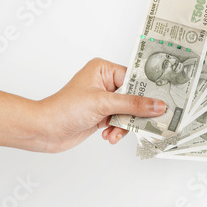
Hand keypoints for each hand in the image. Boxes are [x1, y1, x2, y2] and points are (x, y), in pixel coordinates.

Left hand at [38, 58, 165, 152]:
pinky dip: (117, 131)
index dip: (147, 92)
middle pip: (134, 97)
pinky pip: (120, 122)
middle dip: (134, 113)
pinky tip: (108, 135)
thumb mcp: (103, 104)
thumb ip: (133, 105)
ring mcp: (103, 101)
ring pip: (128, 113)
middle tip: (146, 122)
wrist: (45, 130)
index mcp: (103, 70)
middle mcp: (104, 83)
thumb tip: (157, 105)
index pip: (134, 78)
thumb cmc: (64, 109)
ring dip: (123, 125)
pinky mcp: (101, 116)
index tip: (162, 102)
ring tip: (114, 132)